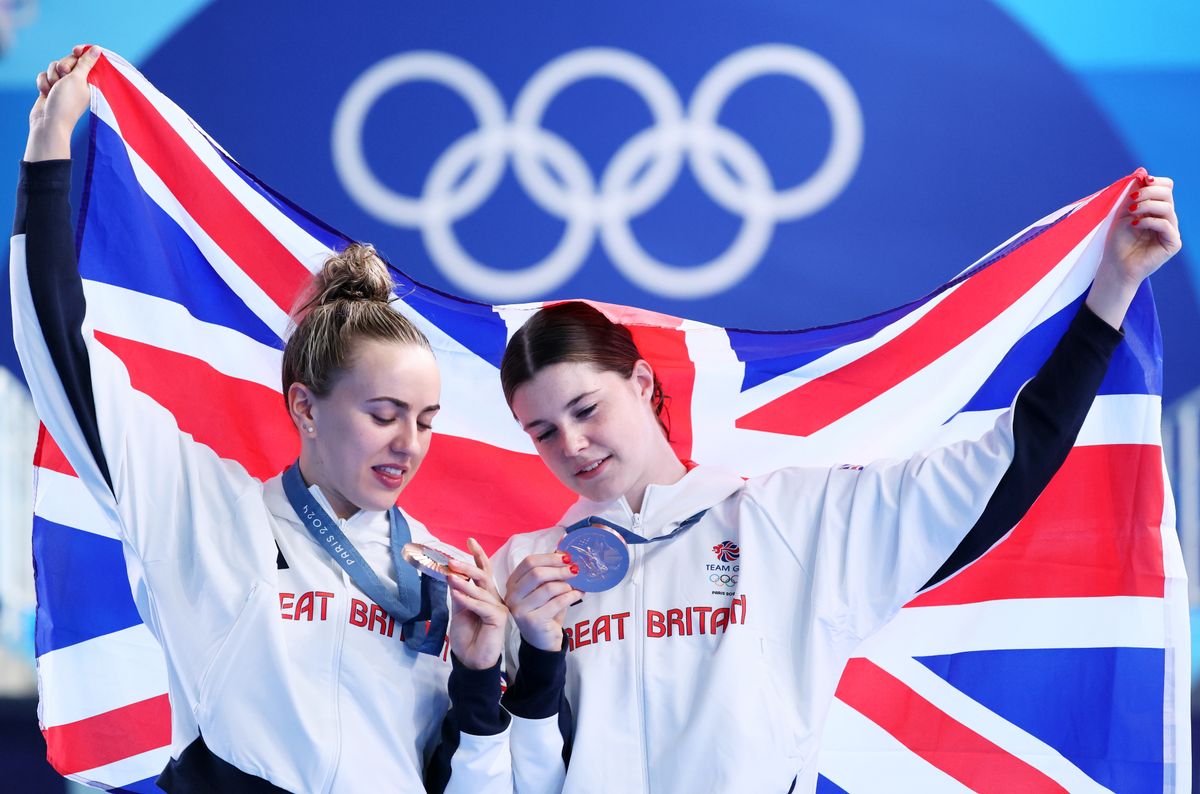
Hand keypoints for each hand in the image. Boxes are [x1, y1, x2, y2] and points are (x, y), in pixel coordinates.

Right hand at [26, 44, 102, 161]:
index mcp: (90, 81)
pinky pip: (44, 75)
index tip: (76, 50)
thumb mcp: (78, 79)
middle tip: (64, 74)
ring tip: (54, 88)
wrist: (49, 122)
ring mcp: (64, 85)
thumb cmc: (67, 102)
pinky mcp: (51, 88)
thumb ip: (86, 63)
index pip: (86, 59)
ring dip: (52, 76)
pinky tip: (45, 93)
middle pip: (69, 60)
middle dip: (63, 66)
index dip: (81, 53)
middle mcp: (78, 82)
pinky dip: (43, 82)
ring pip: (54, 67)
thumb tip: (98, 49)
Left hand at [445, 538, 508, 669]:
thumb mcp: (459, 610)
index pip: (484, 571)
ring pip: (481, 590)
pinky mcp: (499, 618)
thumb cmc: (466, 636)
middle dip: (468, 566)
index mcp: (486, 595)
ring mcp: (499, 608)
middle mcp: (495, 598)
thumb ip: (459, 592)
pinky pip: (481, 606)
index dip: (479, 556)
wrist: (470, 660)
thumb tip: (453, 573)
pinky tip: (456, 596)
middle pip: (484, 577)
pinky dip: (467, 600)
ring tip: (450, 577)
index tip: (470, 540)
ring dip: (464, 583)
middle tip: (452, 561)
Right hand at [504, 550, 581, 651]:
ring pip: (547, 588)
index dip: (550, 558)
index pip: (529, 562)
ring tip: (576, 587)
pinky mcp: (532, 621)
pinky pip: (556, 603)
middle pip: (536, 573)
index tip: (567, 558)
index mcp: (513, 582)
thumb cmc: (546, 610)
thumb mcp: (547, 588)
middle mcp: (512, 595)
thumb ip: (551, 569)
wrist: (543, 641)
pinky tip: (578, 595)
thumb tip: (563, 546)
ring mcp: (519, 609)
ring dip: (566, 585)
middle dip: (560, 569)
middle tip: (576, 570)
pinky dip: (571, 596)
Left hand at [1087, 170, 1181, 328]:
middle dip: (1149, 191)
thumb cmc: (1116, 241)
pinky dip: (1149, 221)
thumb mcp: (1122, 213)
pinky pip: (1166, 225)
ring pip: (1167, 207)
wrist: (1115, 266)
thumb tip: (1141, 173)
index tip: (1140, 182)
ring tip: (1131, 213)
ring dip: (1147, 205)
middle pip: (1168, 193)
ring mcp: (1171, 230)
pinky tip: (1135, 224)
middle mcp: (1166, 218)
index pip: (1166, 187)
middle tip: (1132, 198)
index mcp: (1156, 209)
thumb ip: (1132, 194)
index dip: (1155, 182)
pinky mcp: (1172, 243)